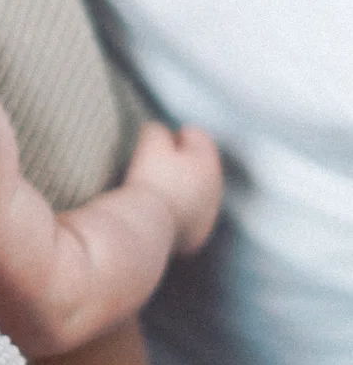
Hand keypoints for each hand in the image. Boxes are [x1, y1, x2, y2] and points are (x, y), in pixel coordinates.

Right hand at [125, 122, 222, 254]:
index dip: (178, 134)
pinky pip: (192, 216)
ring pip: (199, 192)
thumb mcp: (150, 143)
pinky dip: (182, 210)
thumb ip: (157, 130)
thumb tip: (157, 130)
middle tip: (160, 163)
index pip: (198, 137)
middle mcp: (216, 185)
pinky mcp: (199, 234)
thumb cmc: (150, 178)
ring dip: (185, 187)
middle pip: (202, 166)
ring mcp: (209, 212)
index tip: (162, 139)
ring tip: (160, 187)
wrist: (148, 224)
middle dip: (186, 162)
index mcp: (207, 159)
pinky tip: (163, 210)